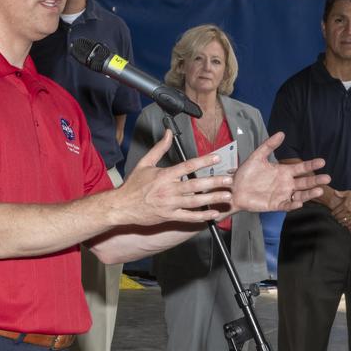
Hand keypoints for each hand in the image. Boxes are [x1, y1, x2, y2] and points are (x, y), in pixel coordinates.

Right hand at [117, 130, 232, 225]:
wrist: (121, 206)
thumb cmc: (133, 186)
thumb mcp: (144, 163)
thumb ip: (159, 148)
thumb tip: (168, 133)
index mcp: (164, 175)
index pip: (188, 166)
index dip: (204, 161)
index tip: (217, 158)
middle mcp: (169, 189)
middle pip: (195, 184)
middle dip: (214, 182)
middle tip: (229, 180)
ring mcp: (170, 204)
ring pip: (195, 201)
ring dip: (212, 198)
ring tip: (227, 196)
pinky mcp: (169, 216)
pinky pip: (188, 216)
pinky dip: (202, 216)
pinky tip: (213, 213)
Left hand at [233, 132, 328, 212]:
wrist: (233, 188)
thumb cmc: (245, 173)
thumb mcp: (257, 156)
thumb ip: (269, 145)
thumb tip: (281, 133)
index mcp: (284, 171)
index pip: (301, 168)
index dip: (311, 165)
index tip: (322, 161)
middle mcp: (286, 183)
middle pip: (305, 182)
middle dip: (316, 180)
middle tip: (327, 178)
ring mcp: (282, 194)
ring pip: (300, 195)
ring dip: (309, 193)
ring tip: (319, 190)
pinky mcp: (275, 204)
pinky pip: (287, 205)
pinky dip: (293, 204)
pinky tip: (299, 202)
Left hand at [329, 190, 350, 223]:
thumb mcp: (349, 193)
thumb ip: (341, 194)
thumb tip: (335, 192)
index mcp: (345, 205)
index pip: (336, 211)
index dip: (333, 213)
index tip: (332, 214)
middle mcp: (349, 211)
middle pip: (339, 217)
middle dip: (336, 217)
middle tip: (335, 217)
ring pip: (344, 221)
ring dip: (341, 221)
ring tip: (339, 220)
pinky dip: (347, 224)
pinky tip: (345, 223)